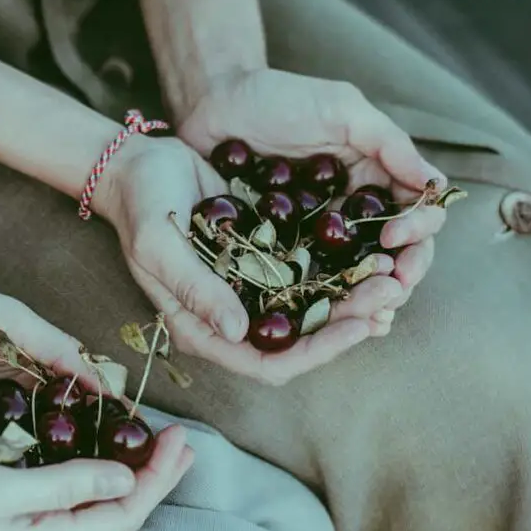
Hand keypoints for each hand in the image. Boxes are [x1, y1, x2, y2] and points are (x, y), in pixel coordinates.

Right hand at [0, 423, 192, 530]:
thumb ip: (63, 486)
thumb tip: (123, 478)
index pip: (120, 513)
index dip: (157, 480)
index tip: (179, 440)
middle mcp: (39, 527)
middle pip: (113, 504)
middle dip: (153, 473)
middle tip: (182, 437)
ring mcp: (22, 508)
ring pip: (91, 489)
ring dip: (127, 462)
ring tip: (153, 437)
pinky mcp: (5, 485)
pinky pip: (64, 473)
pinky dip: (91, 452)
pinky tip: (96, 434)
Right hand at [96, 137, 392, 385]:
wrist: (139, 166)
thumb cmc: (140, 205)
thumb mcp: (159, 246)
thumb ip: (196, 289)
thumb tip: (237, 330)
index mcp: (202, 329)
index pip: (267, 364)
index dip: (316, 352)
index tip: (356, 325)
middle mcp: (230, 319)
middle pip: (299, 343)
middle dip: (347, 323)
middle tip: (388, 292)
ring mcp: (249, 292)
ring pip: (311, 313)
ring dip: (352, 300)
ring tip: (391, 277)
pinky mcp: (264, 261)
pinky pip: (309, 278)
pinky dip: (341, 273)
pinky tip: (372, 257)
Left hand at [178, 69, 448, 327]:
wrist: (214, 105)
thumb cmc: (278, 98)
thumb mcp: (340, 109)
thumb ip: (388, 143)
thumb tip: (436, 184)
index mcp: (376, 179)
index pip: (418, 215)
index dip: (418, 233)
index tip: (395, 237)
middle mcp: (354, 213)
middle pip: (394, 256)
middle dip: (401, 276)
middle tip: (392, 290)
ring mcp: (319, 236)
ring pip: (356, 277)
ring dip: (370, 298)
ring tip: (371, 315)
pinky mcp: (283, 251)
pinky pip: (309, 282)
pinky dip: (325, 302)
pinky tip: (332, 319)